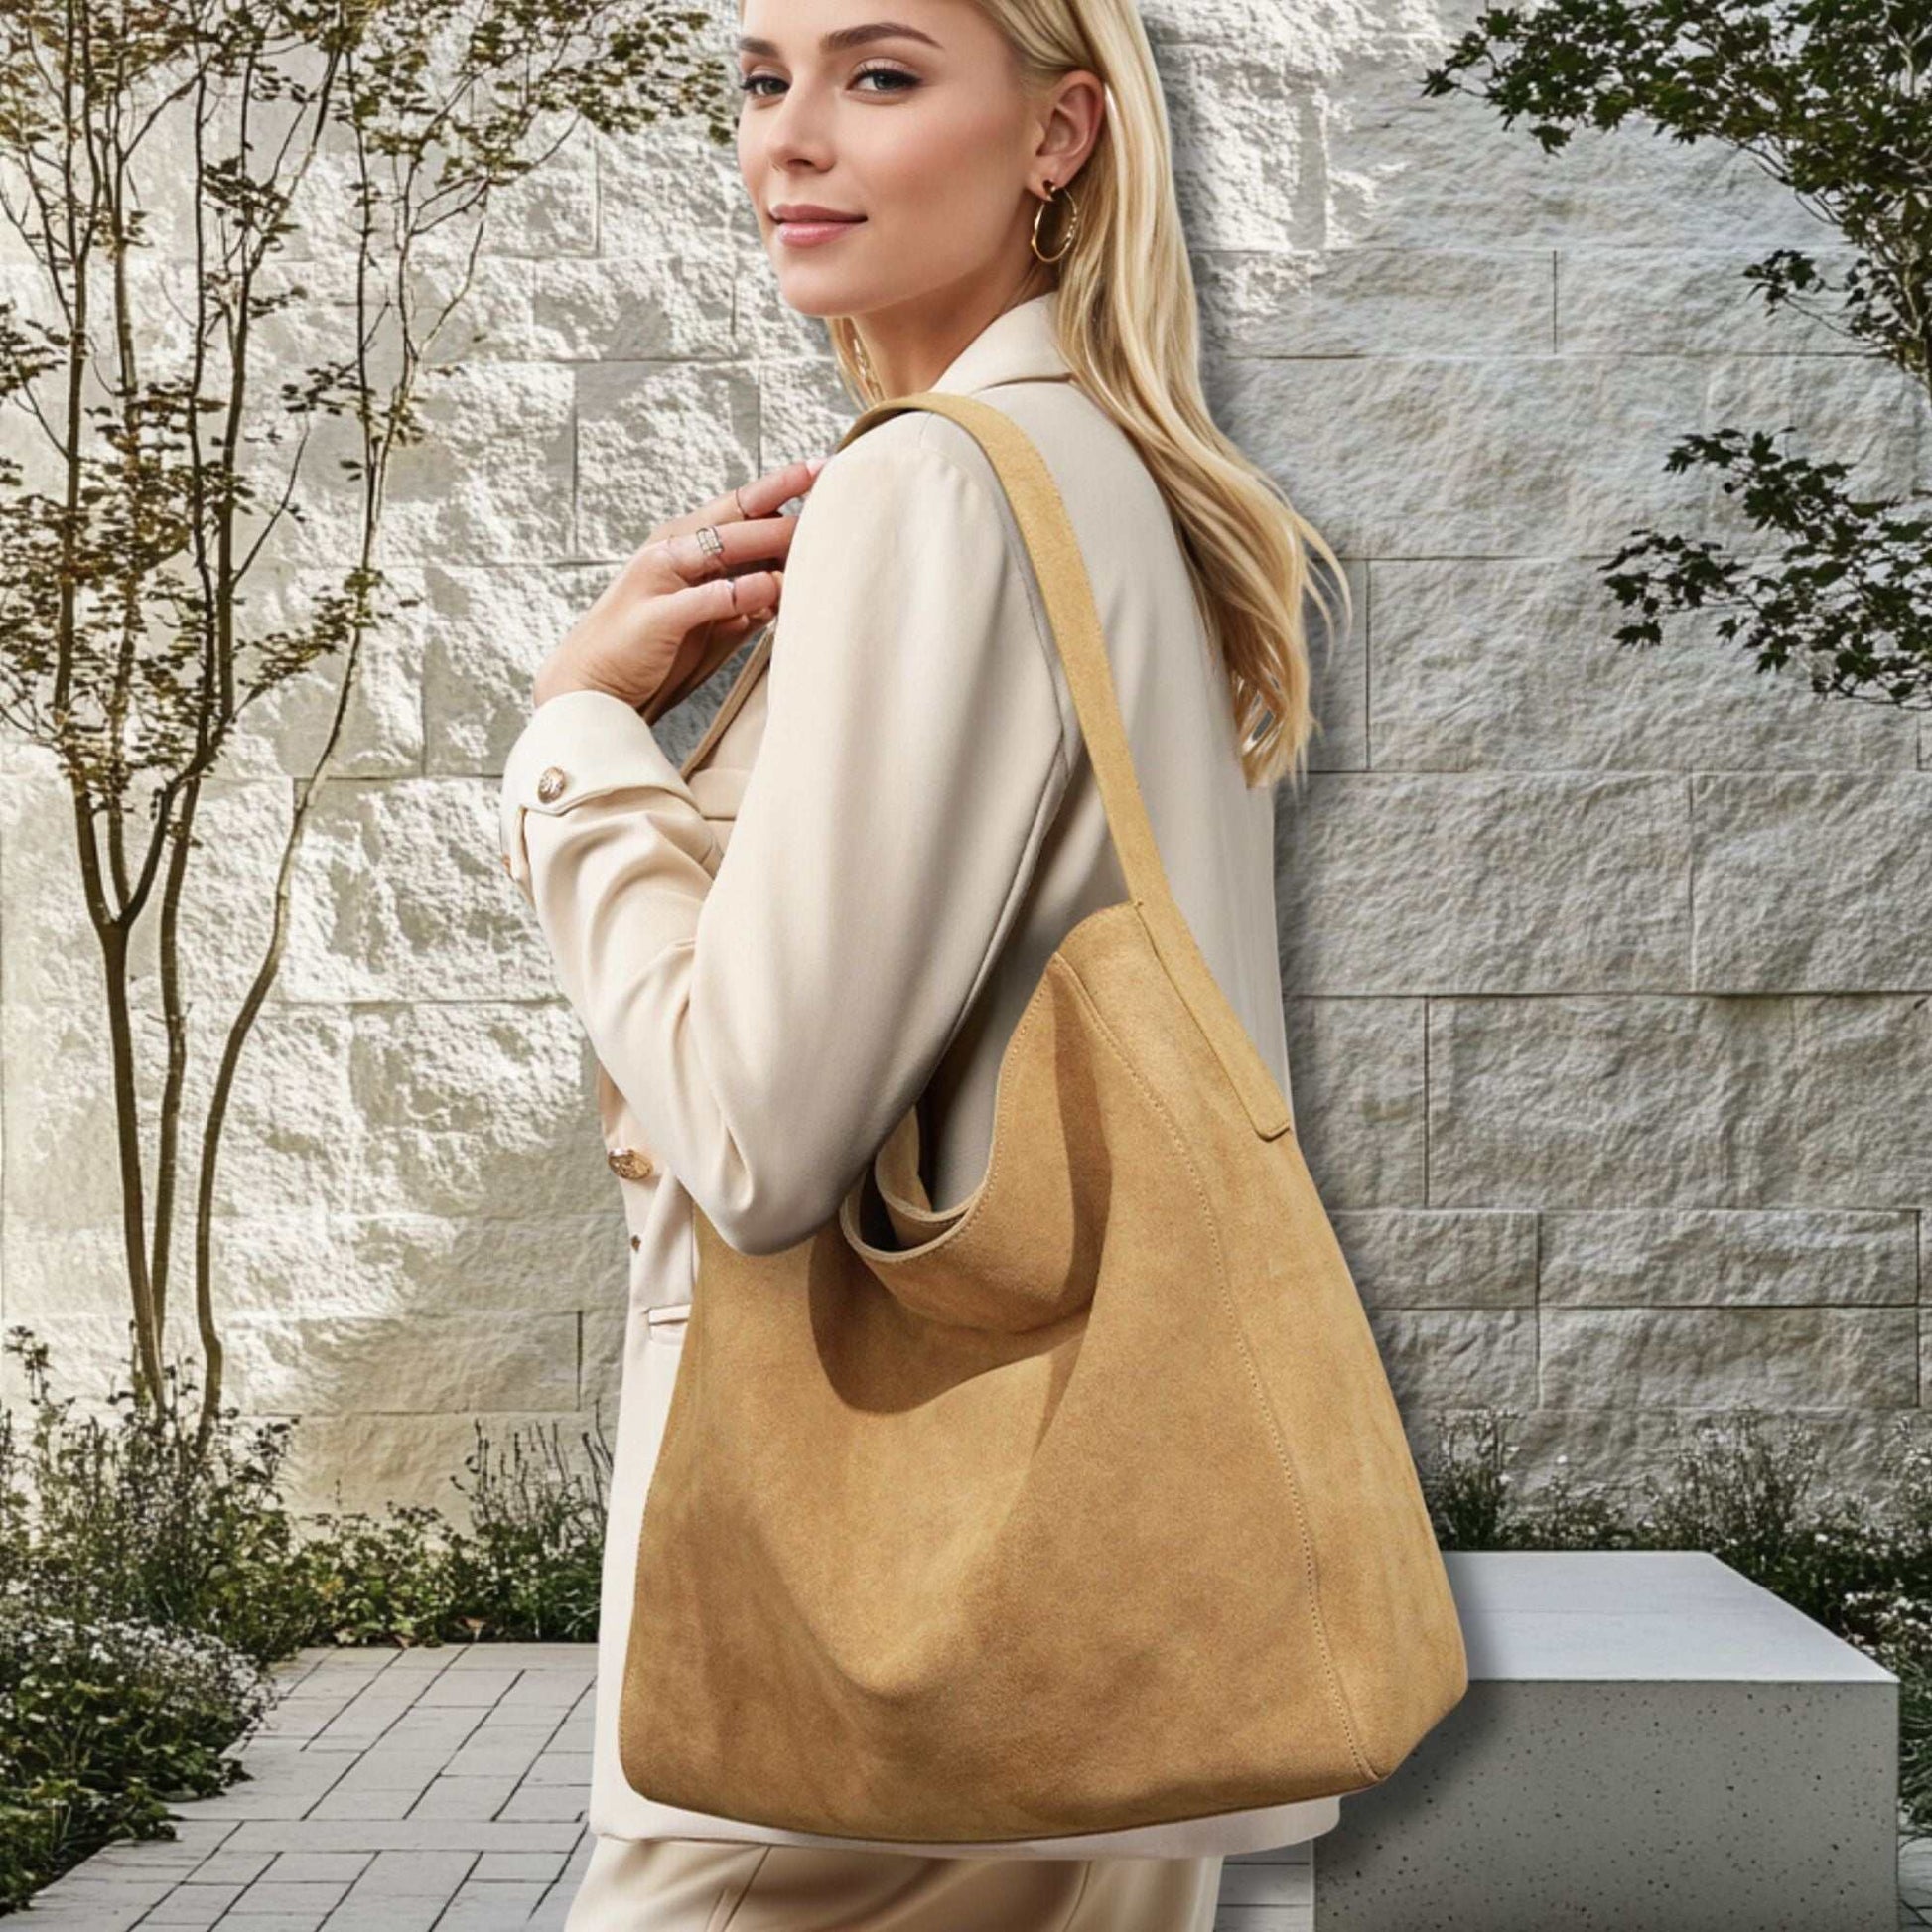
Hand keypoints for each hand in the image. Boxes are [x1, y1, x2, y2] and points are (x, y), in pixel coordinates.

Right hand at [530, 455, 827, 715]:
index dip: (782, 486)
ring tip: (811, 539)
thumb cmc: (654, 654)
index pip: (740, 505)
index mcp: (684, 543)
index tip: (824, 468)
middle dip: (786, 507)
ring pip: (722, 545)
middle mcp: (670, 548)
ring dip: (768, 541)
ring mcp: (659, 577)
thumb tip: (789, 592)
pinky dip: (741, 591)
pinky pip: (706, 596)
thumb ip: (746, 603)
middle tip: (836, 498)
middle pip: (736, 516)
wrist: (595, 690)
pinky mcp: (656, 614)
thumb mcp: (710, 624)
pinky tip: (772, 590)